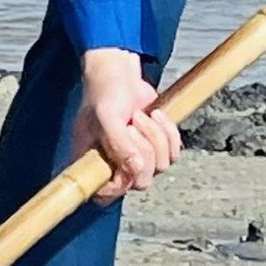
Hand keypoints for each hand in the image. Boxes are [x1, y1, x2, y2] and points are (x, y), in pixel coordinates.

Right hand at [70, 47, 181, 205]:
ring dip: (155, 136)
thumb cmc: (103, 92)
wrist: (120, 72)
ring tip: (140, 116)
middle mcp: (114, 164)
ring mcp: (136, 158)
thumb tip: (136, 169)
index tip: (126, 163)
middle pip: (141, 181)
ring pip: (160, 166)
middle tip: (132, 126)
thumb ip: (118, 144)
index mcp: (92, 162)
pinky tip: (156, 115)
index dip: (119, 184)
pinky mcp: (156, 148)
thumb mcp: (106, 116)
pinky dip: (169, 132)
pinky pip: (174, 153)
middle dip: (143, 149)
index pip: (105, 193)